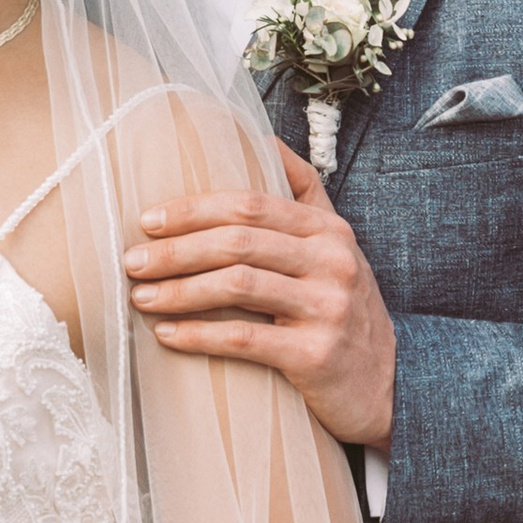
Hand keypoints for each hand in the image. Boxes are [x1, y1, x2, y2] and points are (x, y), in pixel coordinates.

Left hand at [123, 144, 394, 450]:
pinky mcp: (317, 356)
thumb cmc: (345, 310)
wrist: (390, 386)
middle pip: (238, 242)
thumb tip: (261, 136)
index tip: (147, 220)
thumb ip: (304, 192)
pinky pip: (245, 339)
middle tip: (132, 261)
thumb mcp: (337, 246)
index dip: (193, 209)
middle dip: (176, 250)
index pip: (251, 205)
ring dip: (179, 290)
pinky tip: (167, 334)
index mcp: (328, 230)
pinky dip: (199, 334)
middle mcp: (333, 262)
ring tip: (140, 296)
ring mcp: (328, 308)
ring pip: (237, 286)